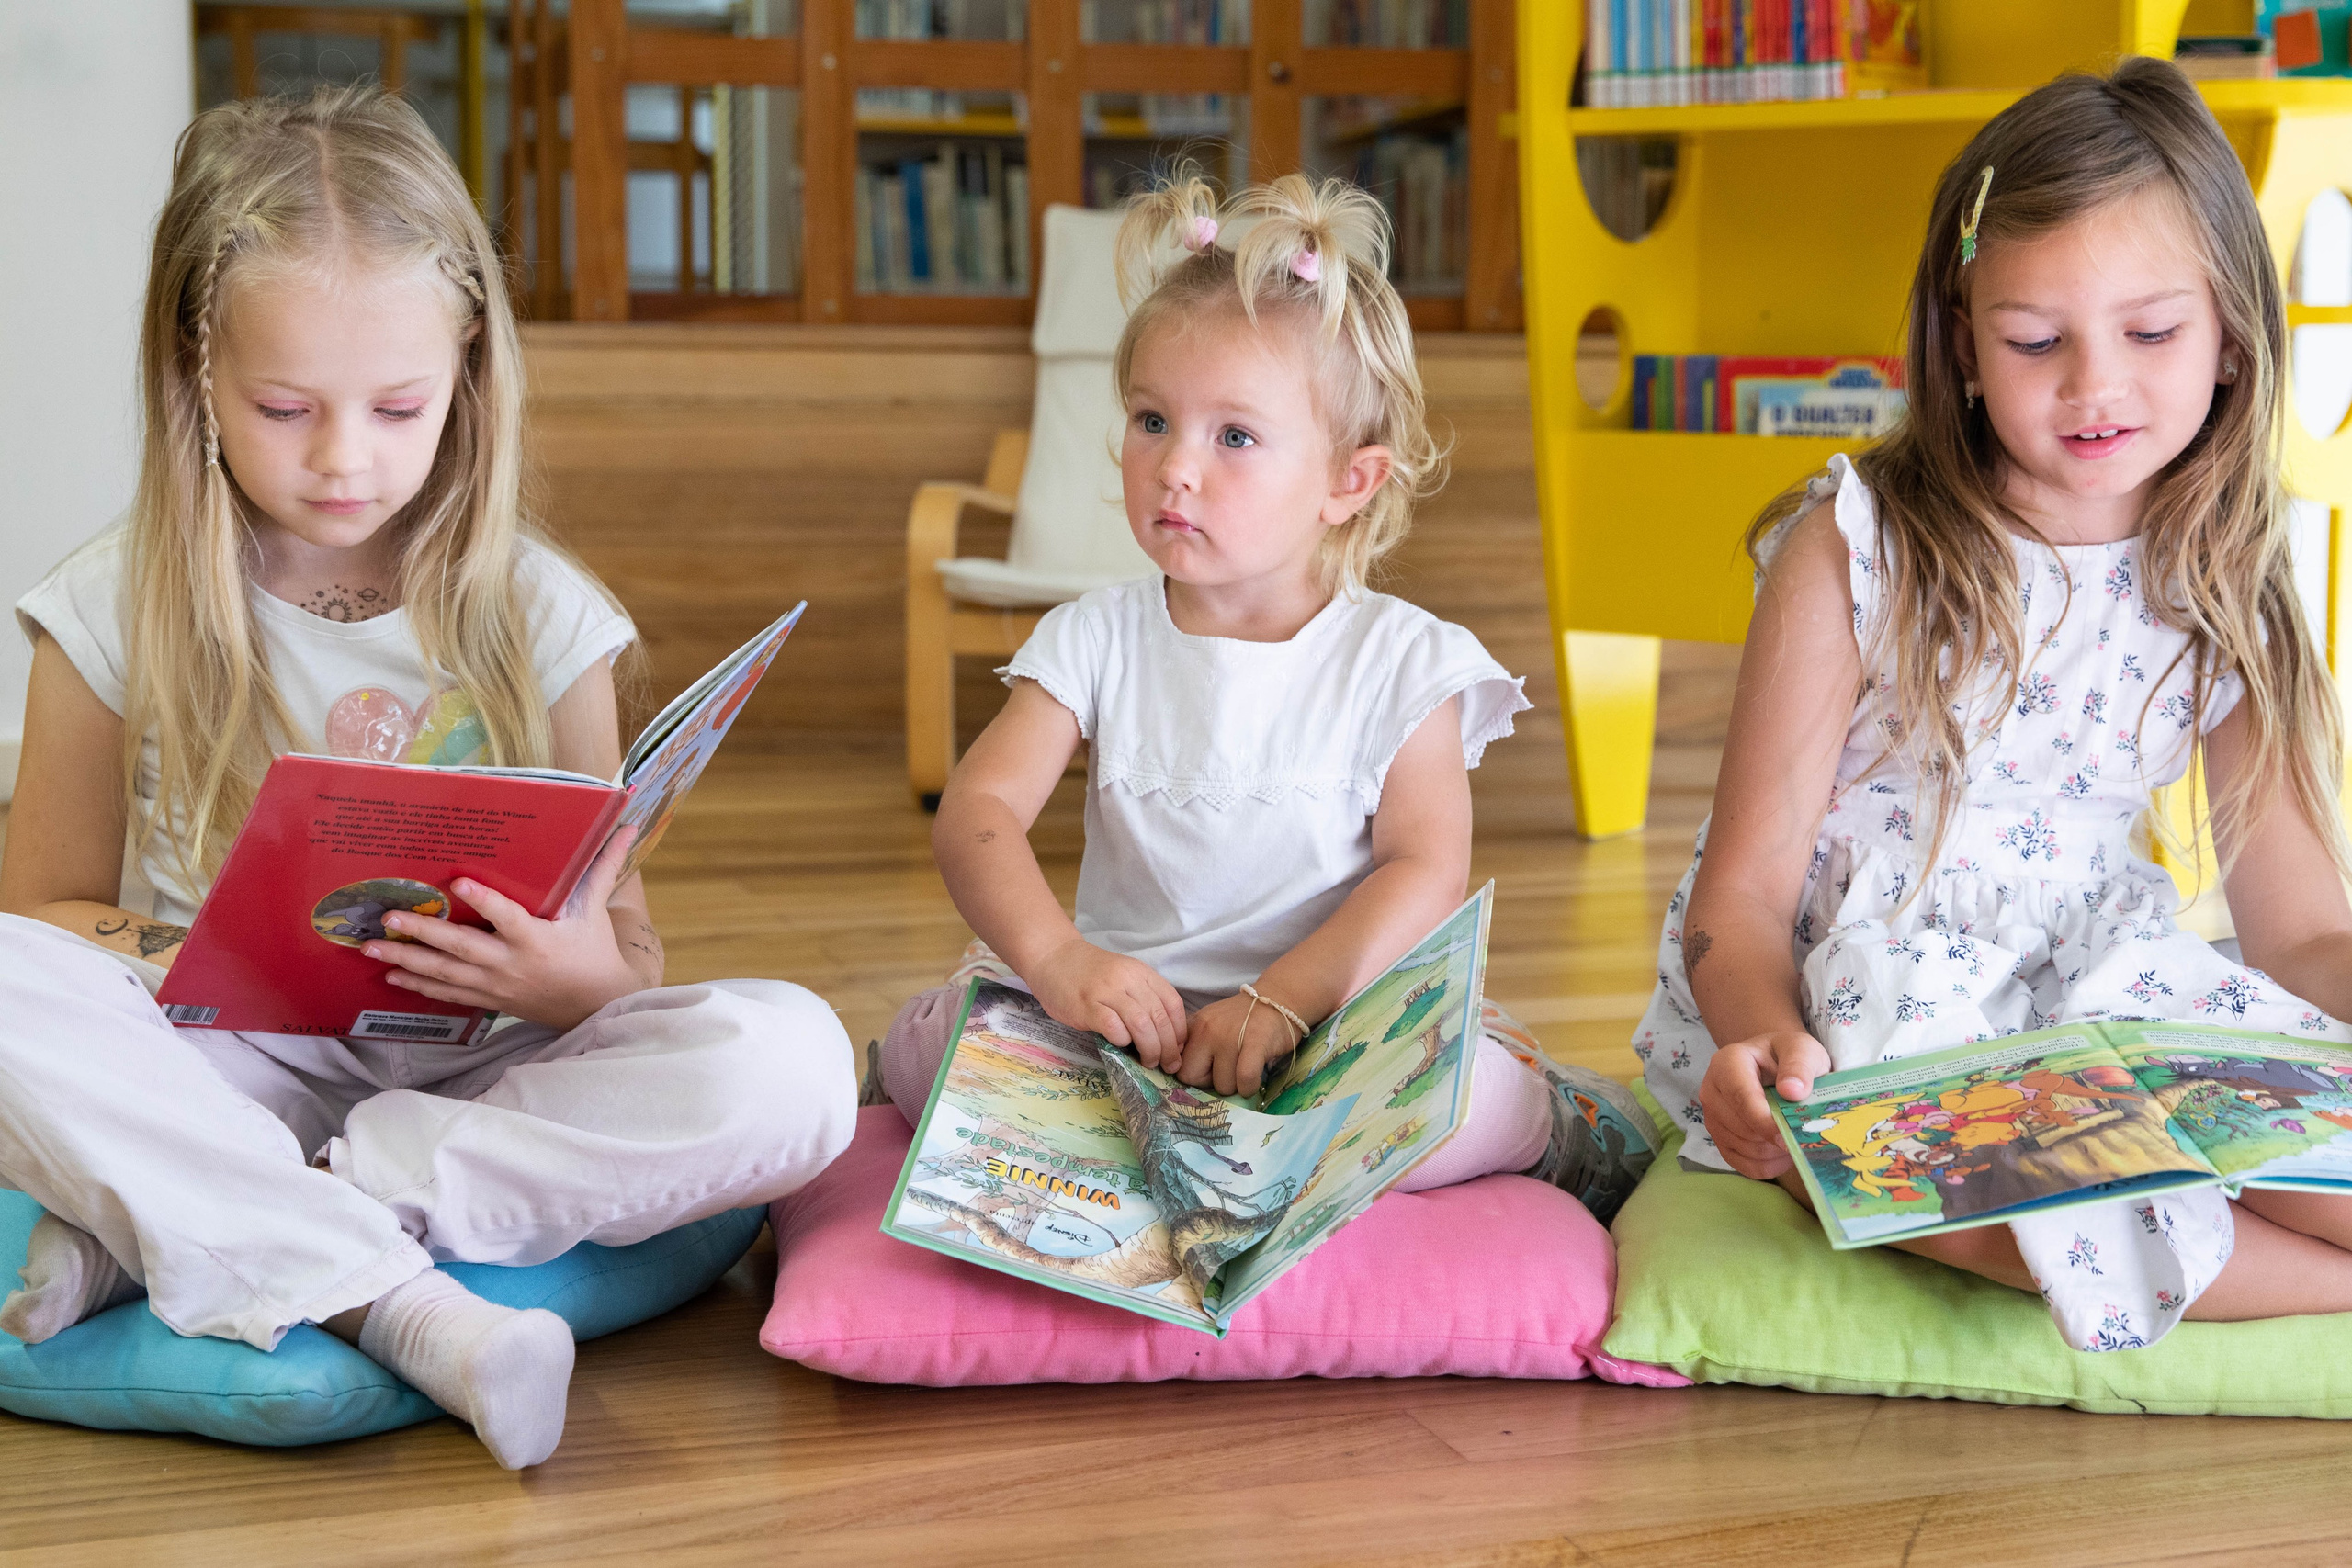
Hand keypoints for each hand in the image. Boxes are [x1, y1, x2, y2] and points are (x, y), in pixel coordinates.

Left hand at [364, 828, 646, 1032]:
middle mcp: (512, 964)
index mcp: (538, 939)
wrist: (596, 1006)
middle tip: (390, 918)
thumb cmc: (595, 952)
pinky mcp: (489, 1000)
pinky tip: (392, 973)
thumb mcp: (595, 912)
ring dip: (406, 959)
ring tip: (372, 946)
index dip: (484, 900)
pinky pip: (448, 994)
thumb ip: (604, 869)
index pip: (508, 917)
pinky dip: (419, 984)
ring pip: (445, 973)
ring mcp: (496, 986)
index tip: (458, 882)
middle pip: (461, 947)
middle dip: (422, 932)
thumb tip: (627, 827)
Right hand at [1025, 938, 1187, 1069]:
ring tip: (1148, 1062)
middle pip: (1159, 1017)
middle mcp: (1127, 979)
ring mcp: (1106, 991)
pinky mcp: (1086, 1005)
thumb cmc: (1090, 973)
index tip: (1179, 1049)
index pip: (1172, 1003)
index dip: (1180, 1031)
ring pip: (1141, 1024)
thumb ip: (1142, 997)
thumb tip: (1164, 1036)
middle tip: (1169, 1065)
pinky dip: (1122, 1040)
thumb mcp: (1124, 976)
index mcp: (1141, 972)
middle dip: (1169, 1047)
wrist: (1054, 957)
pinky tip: (1121, 1044)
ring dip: (1150, 1048)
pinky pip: (1113, 1027)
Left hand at [1174, 991, 1301, 1096]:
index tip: (1212, 1071)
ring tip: (1246, 1068)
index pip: (1179, 1067)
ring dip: (1236, 1086)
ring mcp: (1230, 1036)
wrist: (1279, 998)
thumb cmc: (1245, 1019)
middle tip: (1228, 1073)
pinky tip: (1253, 1081)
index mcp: (1195, 1025)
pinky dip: (1249, 1087)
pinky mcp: (1255, 1043)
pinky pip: (1244, 1079)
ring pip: (1222, 1085)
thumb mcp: (1212, 1024)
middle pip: (1192, 1078)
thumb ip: (1196, 1045)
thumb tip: (1185, 1076)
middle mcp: (1207, 1030)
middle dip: (1210, 1083)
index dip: (1195, 1075)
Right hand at [1698, 1029, 1831, 1179]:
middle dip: (1773, 1138)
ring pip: (1742, 1148)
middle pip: (1741, 1127)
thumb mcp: (1802, 1050)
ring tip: (1793, 1137)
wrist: (1774, 1064)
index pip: (1741, 1098)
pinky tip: (1782, 1152)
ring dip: (1773, 1151)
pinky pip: (1741, 1164)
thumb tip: (1792, 1091)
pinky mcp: (1719, 1138)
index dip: (1765, 1122)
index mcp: (1727, 1063)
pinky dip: (1766, 1165)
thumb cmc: (1787, 1056)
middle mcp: (1711, 1090)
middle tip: (1802, 1133)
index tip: (1789, 1138)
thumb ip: (1799, 1066)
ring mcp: (1712, 1117)